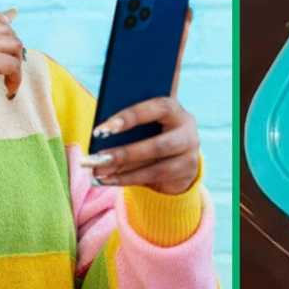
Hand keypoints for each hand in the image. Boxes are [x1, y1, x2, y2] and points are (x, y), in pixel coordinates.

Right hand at [0, 8, 23, 98]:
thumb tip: (13, 13)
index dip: (4, 32)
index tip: (3, 49)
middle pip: (6, 29)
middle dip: (11, 48)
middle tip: (7, 66)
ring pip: (14, 44)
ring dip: (16, 62)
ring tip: (8, 76)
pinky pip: (13, 64)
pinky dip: (16, 77)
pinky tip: (9, 88)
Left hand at [82, 8, 197, 193]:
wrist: (179, 155)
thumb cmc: (152, 129)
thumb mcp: (145, 118)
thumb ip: (131, 115)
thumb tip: (101, 128)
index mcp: (174, 109)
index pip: (156, 109)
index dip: (131, 117)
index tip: (104, 128)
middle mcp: (187, 130)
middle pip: (159, 145)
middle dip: (126, 153)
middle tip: (98, 157)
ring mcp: (189, 154)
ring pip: (155, 167)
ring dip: (123, 170)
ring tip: (98, 171)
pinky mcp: (185, 173)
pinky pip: (153, 179)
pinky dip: (127, 180)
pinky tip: (108, 180)